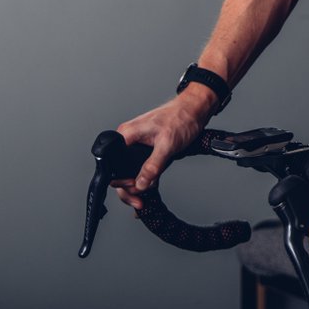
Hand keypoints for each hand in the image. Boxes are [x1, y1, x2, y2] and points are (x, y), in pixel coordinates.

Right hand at [111, 89, 212, 209]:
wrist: (195, 109)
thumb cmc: (181, 118)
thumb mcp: (167, 145)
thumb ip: (152, 166)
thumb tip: (140, 184)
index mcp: (127, 135)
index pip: (114, 165)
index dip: (122, 182)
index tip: (135, 190)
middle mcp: (129, 139)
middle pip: (119, 171)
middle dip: (129, 189)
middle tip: (141, 199)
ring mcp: (136, 144)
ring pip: (129, 171)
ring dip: (137, 185)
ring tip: (145, 196)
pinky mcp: (146, 148)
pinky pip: (139, 166)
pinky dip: (144, 178)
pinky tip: (150, 186)